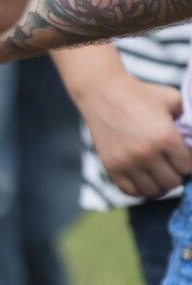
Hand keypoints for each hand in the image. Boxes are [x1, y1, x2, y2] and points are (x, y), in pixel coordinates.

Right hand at [77, 73, 191, 197]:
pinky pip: (131, 191)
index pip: (188, 167)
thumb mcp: (172, 99)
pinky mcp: (111, 166)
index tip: (182, 155)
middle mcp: (146, 153)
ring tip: (159, 172)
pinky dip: (140, 189)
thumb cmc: (140, 95)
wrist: (102, 93)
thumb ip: (189, 119)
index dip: (188, 162)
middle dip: (176, 173)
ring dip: (159, 183)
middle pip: (173, 182)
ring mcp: (127, 162)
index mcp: (165, 137)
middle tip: (171, 163)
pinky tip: (144, 177)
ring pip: (153, 190)